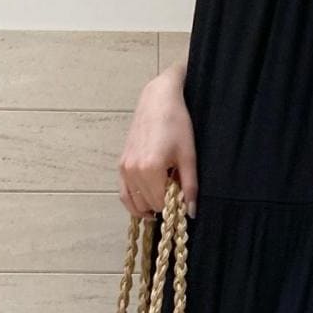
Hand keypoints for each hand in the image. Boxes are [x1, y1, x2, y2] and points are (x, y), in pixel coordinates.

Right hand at [118, 67, 197, 221]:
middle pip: (147, 204)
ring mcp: (124, 168)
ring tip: (162, 203)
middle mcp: (133, 171)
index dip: (174, 207)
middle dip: (162, 205)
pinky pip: (123, 193)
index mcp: (151, 169)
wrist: (157, 101)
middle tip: (175, 196)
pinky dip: (133, 202)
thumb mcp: (188, 156)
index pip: (161, 203)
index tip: (183, 200)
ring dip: (147, 207)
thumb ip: (190, 186)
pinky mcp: (121, 164)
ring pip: (133, 202)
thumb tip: (191, 211)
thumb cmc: (176, 124)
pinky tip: (145, 204)